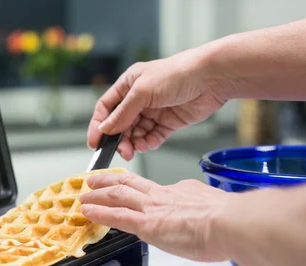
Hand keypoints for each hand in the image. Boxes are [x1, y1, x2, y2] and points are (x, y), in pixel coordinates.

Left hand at [80, 171, 231, 261]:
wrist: (230, 223)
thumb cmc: (230, 221)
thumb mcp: (216, 206)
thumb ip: (205, 210)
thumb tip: (206, 217)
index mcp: (182, 191)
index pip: (155, 189)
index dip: (139, 189)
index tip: (133, 190)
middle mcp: (164, 196)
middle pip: (130, 183)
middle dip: (110, 180)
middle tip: (95, 179)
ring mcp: (153, 209)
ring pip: (118, 195)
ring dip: (98, 194)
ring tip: (85, 194)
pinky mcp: (147, 224)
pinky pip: (116, 216)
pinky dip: (100, 212)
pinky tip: (88, 211)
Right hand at [87, 49, 230, 160]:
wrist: (210, 79)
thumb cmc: (176, 74)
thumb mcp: (142, 92)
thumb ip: (122, 113)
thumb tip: (105, 129)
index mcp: (129, 85)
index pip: (106, 108)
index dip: (99, 125)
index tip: (95, 143)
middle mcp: (139, 99)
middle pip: (121, 124)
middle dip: (119, 139)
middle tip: (121, 151)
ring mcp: (154, 111)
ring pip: (136, 134)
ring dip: (133, 143)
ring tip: (135, 149)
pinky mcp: (168, 123)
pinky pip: (153, 137)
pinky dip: (149, 143)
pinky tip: (148, 145)